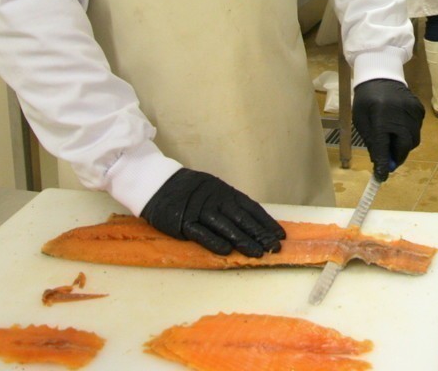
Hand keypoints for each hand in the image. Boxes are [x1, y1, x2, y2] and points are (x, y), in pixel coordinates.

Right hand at [141, 168, 284, 256]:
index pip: (251, 208)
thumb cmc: (189, 191)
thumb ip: (230, 204)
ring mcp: (200, 211)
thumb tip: (253, 221)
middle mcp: (216, 200)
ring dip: (243, 241)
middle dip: (260, 234)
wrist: (157, 184)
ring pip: (226, 227)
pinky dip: (215, 242)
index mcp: (225, 192)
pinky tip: (229, 251)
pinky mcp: (184, 222)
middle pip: (242, 219)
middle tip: (275, 247)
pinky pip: (202, 234)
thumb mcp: (213, 191)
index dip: (266, 222)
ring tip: (258, 253)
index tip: (280, 234)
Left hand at [353, 78, 424, 180]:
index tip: (382, 177)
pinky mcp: (419, 109)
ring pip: (413, 140)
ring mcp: (412, 111)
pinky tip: (399, 129)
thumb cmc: (367, 100)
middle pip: (404, 145)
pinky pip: (416, 130)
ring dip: (402, 147)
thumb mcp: (362, 120)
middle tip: (389, 163)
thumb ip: (372, 141)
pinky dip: (408, 135)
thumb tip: (380, 162)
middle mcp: (400, 113)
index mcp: (380, 116)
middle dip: (397, 157)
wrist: (381, 75)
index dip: (383, 163)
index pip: (383, 145)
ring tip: (392, 144)